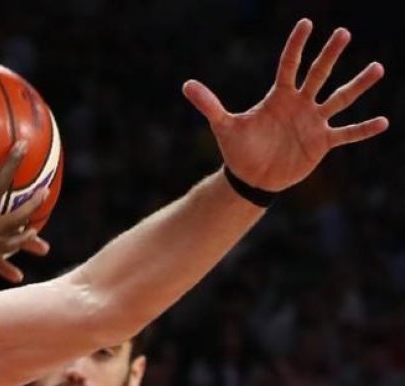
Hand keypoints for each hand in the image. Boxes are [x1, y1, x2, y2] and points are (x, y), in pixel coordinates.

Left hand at [183, 19, 388, 190]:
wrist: (251, 177)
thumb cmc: (238, 149)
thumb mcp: (224, 125)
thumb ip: (209, 104)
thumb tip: (186, 85)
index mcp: (278, 96)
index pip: (289, 64)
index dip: (296, 45)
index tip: (306, 23)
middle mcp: (300, 103)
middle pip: (318, 74)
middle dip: (329, 54)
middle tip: (343, 33)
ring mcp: (313, 121)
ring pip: (339, 98)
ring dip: (358, 84)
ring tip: (377, 68)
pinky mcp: (322, 142)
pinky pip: (347, 133)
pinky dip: (364, 129)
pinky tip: (384, 121)